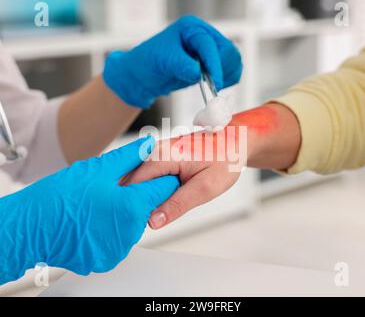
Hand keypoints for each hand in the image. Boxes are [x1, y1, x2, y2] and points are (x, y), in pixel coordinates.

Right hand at [0, 137, 178, 294]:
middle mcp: (129, 233)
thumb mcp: (98, 168)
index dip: (159, 177)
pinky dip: (109, 230)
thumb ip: (129, 157)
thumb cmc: (59, 197)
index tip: (154, 173)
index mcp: (132, 207)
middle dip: (136, 196)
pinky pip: (116, 241)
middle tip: (114, 187)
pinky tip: (92, 219)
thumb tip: (148, 145)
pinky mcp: (105, 260)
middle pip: (147, 208)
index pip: (163, 189)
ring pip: (131, 224)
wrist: (30, 227)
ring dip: (122, 213)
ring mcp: (117, 249)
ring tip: (98, 203)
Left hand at [103, 15, 241, 108]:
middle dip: (223, 70)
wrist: (144, 75)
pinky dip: (228, 80)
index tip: (216, 83)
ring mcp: (210, 50)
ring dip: (228, 76)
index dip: (215, 64)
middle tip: (213, 87)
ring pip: (233, 61)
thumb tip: (198, 73)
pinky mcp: (213, 63)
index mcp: (192, 28)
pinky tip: (216, 88)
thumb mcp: (164, 61)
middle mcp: (204, 36)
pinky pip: (231, 71)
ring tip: (214, 88)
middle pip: (228, 51)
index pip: (210, 45)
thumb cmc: (149, 62)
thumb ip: (181, 66)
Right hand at [122, 131, 242, 228]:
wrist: (235, 141)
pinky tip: (160, 199)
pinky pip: (145, 176)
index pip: (132, 184)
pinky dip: (148, 190)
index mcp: (163, 155)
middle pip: (130, 182)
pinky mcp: (159, 156)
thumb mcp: (206, 187)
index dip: (133, 205)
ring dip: (141, 197)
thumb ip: (178, 204)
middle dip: (135, 201)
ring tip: (155, 210)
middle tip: (148, 220)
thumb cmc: (225, 159)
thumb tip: (153, 220)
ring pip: (136, 180)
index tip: (139, 222)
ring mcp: (155, 152)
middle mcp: (154, 150)